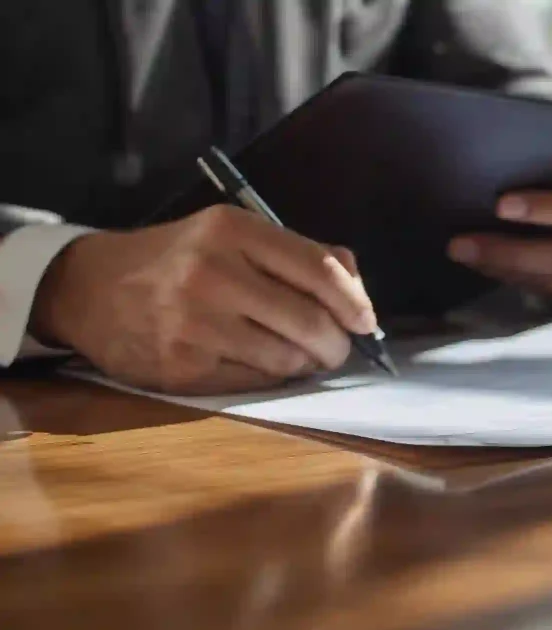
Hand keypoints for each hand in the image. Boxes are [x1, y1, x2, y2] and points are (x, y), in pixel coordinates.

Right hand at [30, 205, 377, 394]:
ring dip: (305, 364)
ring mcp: (195, 323)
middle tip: (336, 348)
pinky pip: (254, 381)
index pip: (320, 270)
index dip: (355, 302)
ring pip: (287, 359)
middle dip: (337, 344)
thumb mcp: (231, 235)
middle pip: (311, 322)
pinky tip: (258, 362)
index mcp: (234, 230)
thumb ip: (297, 254)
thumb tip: (356, 288)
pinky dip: (269, 376)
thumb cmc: (178, 261)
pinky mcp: (182, 366)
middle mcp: (214, 273)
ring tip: (297, 354)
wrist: (90, 288)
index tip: (365, 321)